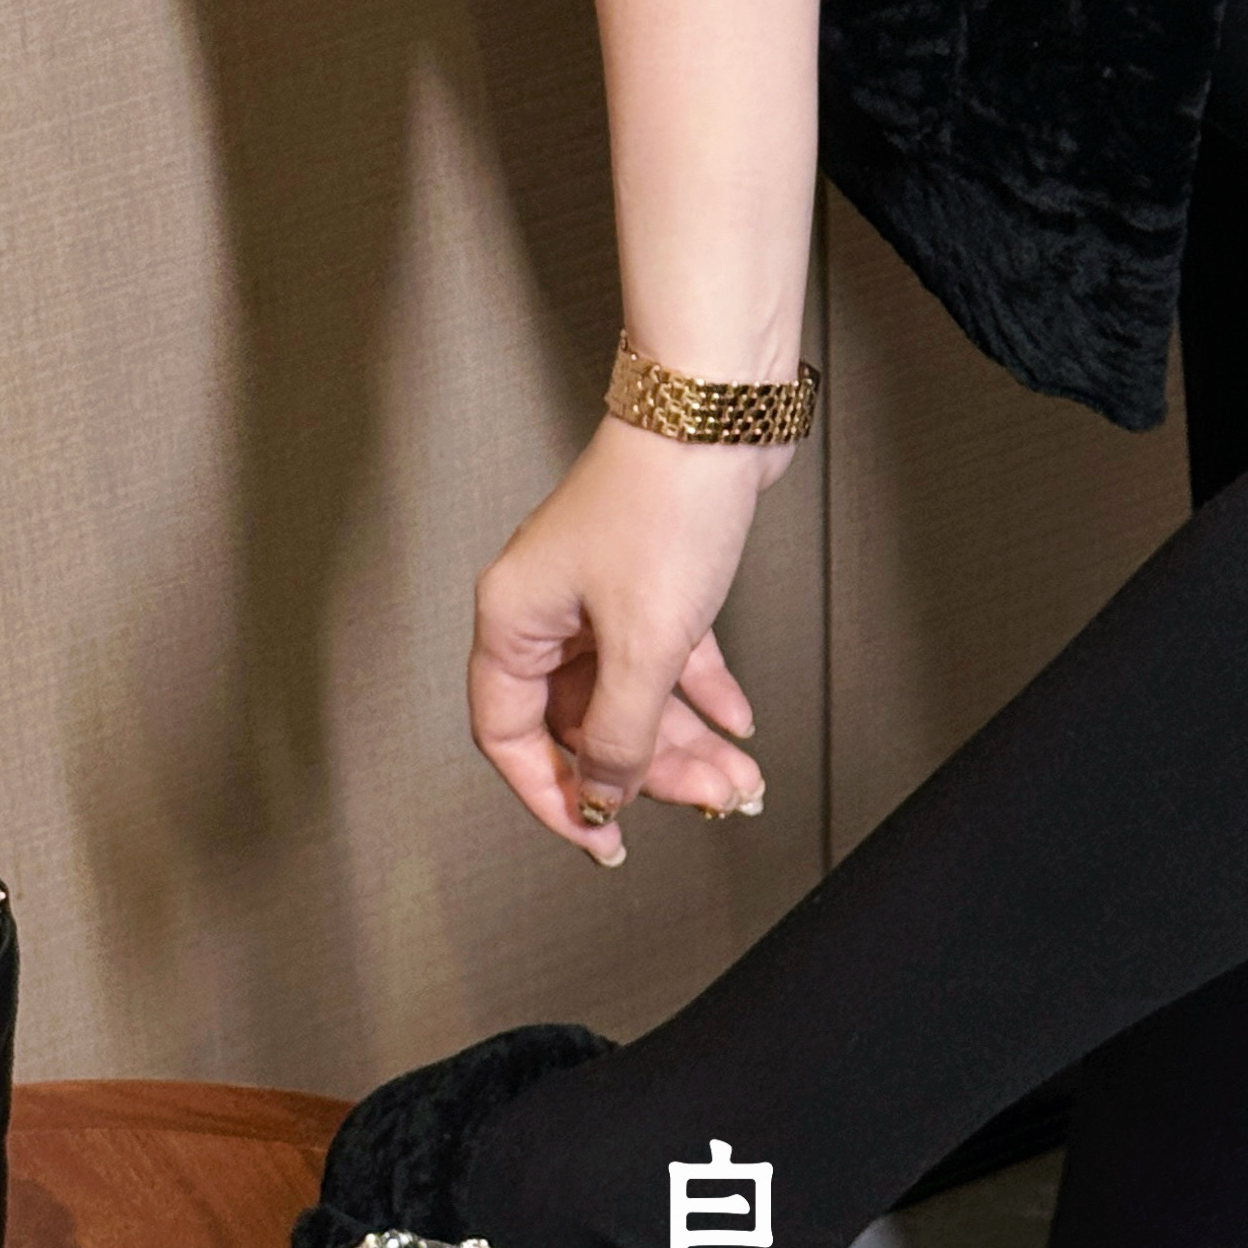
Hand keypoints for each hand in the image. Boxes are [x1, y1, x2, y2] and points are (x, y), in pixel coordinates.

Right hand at [469, 416, 788, 862]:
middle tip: (703, 806)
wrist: (720, 411)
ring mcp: (600, 592)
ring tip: (739, 779)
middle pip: (582, 721)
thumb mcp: (643, 643)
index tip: (599, 837)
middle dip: (647, 771)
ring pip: (632, 694)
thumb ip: (619, 732)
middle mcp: (548, 608)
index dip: (552, 794)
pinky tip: (738, 722)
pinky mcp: (651, 577)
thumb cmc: (665, 499)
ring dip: (686, 742)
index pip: (508, 735)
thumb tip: (603, 793)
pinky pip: (668, 658)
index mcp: (514, 618)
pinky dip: (704, 692)